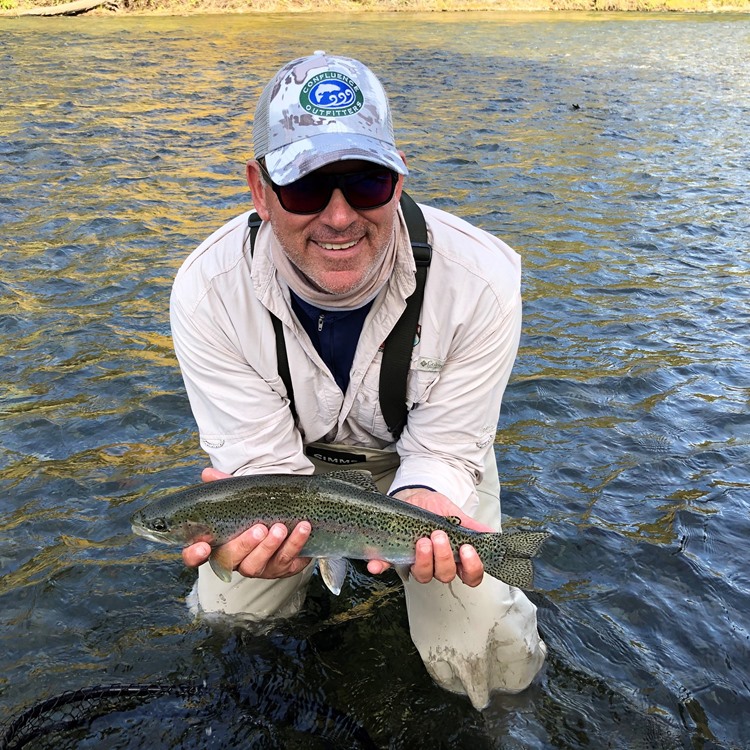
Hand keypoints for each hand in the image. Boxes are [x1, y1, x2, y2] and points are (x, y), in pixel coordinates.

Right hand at [181, 468, 311, 579]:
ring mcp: (258, 567)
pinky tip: (302, 529)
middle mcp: (236, 560)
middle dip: (245, 545)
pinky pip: (287, 560)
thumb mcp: (242, 500)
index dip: (194, 555)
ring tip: (281, 528)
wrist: (289, 520)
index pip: (195, 557)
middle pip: (232, 560)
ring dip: (271, 546)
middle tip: (259, 529)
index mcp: (219, 544)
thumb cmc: (258, 514)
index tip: (203, 546)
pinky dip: (295, 544)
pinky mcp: (281, 569)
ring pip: (258, 564)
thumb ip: (225, 487)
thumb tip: (207, 473)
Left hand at [366, 489, 491, 587]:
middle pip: (445, 575)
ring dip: (423, 560)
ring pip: (422, 575)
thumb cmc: (435, 508)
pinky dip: (381, 566)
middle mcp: (436, 564)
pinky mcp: (394, 556)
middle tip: (439, 536)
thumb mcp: (454, 513)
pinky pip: (386, 567)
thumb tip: (491, 534)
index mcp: (455, 557)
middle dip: (443, 557)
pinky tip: (376, 564)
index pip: (469, 576)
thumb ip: (470, 526)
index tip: (468, 551)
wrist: (413, 496)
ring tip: (422, 541)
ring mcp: (415, 562)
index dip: (471, 569)